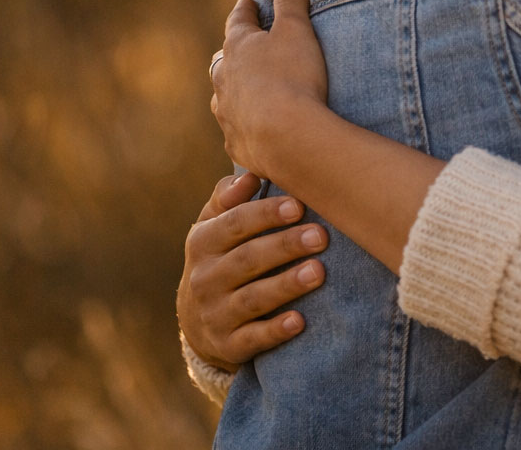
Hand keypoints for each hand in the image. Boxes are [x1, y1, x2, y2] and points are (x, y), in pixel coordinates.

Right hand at [177, 173, 328, 371]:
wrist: (199, 321)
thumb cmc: (221, 257)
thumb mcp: (214, 227)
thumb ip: (228, 199)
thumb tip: (248, 176)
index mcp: (203, 242)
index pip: (234, 224)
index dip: (266, 214)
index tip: (299, 205)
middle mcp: (205, 278)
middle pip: (247, 259)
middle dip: (285, 246)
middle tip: (321, 235)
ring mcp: (215, 314)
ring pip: (252, 299)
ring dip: (285, 285)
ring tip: (318, 272)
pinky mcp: (229, 345)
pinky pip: (252, 339)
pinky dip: (275, 331)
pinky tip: (299, 321)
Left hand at [211, 0, 328, 179]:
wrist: (287, 137)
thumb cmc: (293, 77)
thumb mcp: (297, 30)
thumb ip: (292, 3)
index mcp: (238, 47)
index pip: (238, 20)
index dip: (246, 9)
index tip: (247, 1)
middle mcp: (223, 79)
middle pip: (224, 59)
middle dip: (234, 52)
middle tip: (243, 47)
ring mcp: (226, 112)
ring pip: (224, 95)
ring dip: (235, 89)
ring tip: (247, 89)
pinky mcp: (236, 141)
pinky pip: (236, 128)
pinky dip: (244, 122)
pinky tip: (254, 127)